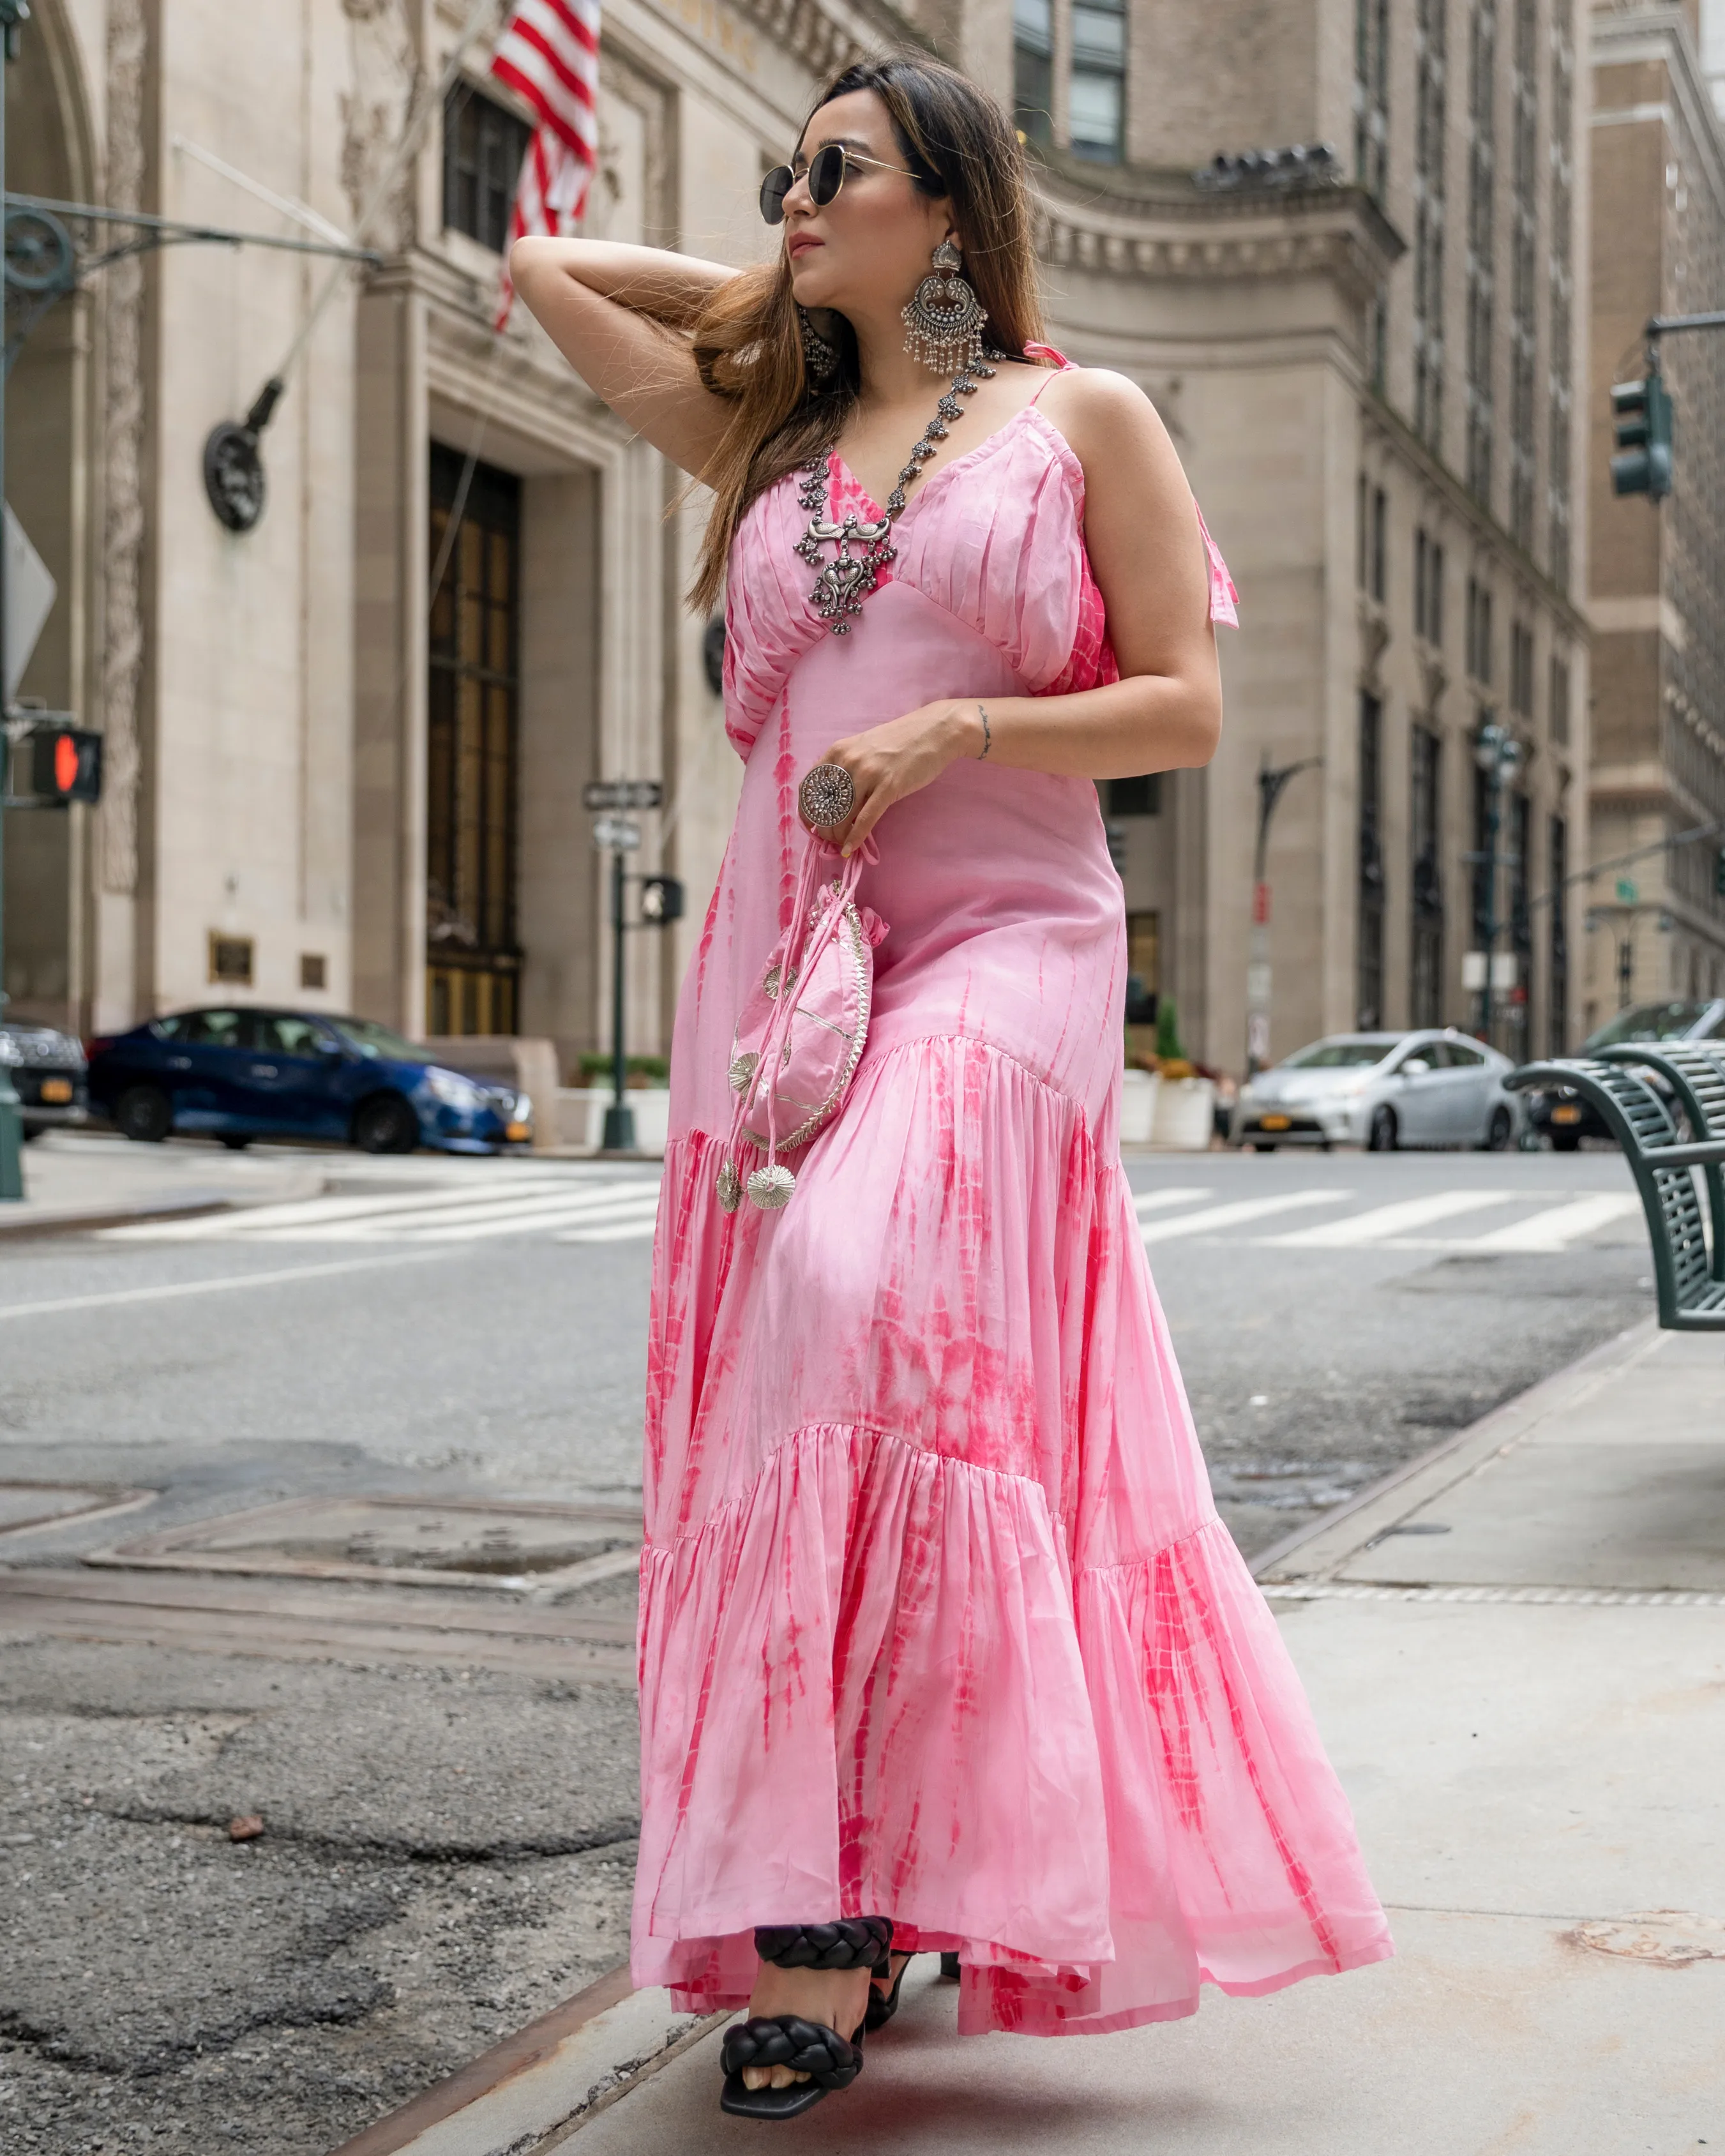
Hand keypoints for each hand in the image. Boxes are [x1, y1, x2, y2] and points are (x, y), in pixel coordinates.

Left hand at [804, 699, 985, 853]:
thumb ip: (846, 769)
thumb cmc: (899, 741)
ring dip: (838, 836)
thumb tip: (833, 800)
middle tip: (828, 841)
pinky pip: (865, 819)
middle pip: (824, 805)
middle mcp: (849, 761)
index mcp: (838, 751)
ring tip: (840, 845)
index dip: (806, 811)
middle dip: (823, 828)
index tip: (810, 825)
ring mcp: (869, 773)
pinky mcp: (889, 786)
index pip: (809, 787)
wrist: (934, 731)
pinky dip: (855, 837)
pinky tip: (850, 849)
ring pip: (842, 815)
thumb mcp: (863, 748)